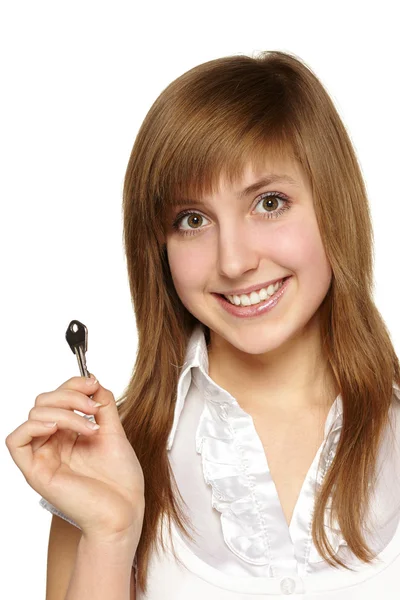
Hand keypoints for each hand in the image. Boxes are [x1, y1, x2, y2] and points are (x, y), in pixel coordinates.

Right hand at [5, 375, 144, 543]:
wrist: (125, 510)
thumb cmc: (121, 479)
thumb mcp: (113, 430)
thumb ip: (102, 404)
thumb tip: (92, 379)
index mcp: (70, 433)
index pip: (58, 396)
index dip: (73, 384)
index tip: (94, 385)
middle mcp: (54, 442)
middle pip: (44, 401)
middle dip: (70, 395)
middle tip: (94, 408)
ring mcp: (44, 456)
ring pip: (35, 414)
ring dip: (64, 411)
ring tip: (89, 426)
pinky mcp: (36, 471)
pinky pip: (16, 440)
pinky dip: (35, 425)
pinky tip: (58, 428)